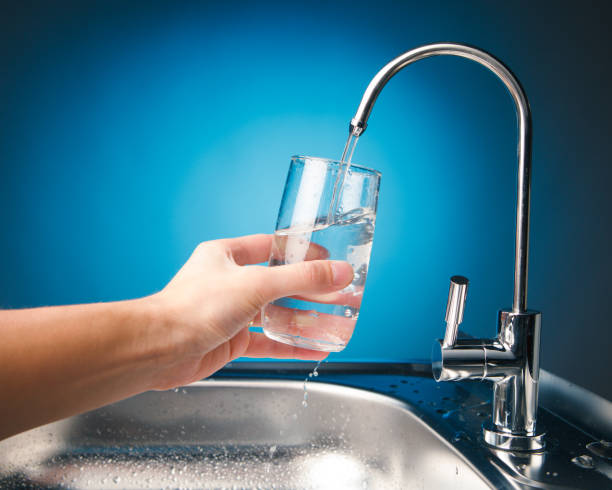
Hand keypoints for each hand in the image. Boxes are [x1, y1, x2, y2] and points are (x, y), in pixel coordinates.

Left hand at [146, 234, 353, 388]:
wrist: (160, 349)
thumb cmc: (194, 307)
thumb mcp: (256, 284)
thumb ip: (300, 278)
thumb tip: (338, 272)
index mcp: (227, 255)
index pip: (272, 246)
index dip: (301, 252)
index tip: (328, 259)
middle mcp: (230, 282)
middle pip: (279, 283)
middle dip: (310, 290)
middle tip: (339, 294)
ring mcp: (231, 312)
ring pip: (276, 314)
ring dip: (305, 319)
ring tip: (336, 322)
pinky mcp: (232, 340)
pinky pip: (269, 341)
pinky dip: (292, 346)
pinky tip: (315, 350)